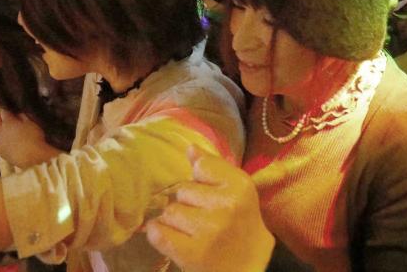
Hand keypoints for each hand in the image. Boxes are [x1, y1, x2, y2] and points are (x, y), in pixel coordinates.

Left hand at [0, 109, 63, 168]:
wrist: (34, 157)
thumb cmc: (35, 136)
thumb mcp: (32, 122)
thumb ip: (24, 116)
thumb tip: (18, 112)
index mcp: (8, 122)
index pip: (4, 112)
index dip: (6, 109)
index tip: (8, 106)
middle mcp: (0, 132)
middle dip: (1, 119)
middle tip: (5, 116)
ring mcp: (0, 144)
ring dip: (2, 131)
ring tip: (7, 130)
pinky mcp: (2, 154)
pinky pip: (1, 145)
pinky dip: (4, 142)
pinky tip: (8, 142)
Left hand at [146, 148, 273, 271]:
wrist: (248, 268)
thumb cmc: (240, 225)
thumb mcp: (237, 191)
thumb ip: (214, 168)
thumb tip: (190, 148)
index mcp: (241, 186)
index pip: (202, 166)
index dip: (202, 181)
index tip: (211, 195)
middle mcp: (227, 205)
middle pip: (183, 189)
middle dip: (188, 202)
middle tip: (203, 218)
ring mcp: (209, 230)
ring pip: (170, 211)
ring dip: (175, 221)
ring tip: (190, 231)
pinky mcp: (192, 253)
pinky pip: (158, 233)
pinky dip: (159, 234)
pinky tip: (173, 239)